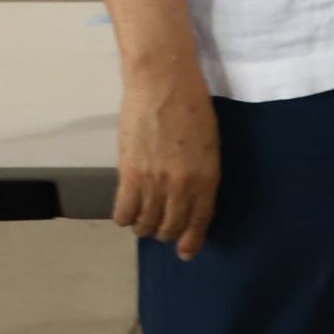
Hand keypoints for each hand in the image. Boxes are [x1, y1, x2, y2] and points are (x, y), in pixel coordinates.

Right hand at [114, 55, 220, 260]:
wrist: (163, 82)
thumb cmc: (191, 105)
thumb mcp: (209, 144)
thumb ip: (202, 174)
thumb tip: (192, 200)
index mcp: (207, 178)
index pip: (199, 221)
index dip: (191, 241)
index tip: (186, 252)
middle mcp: (182, 187)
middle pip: (171, 227)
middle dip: (166, 233)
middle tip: (160, 226)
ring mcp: (155, 183)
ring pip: (146, 224)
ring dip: (144, 227)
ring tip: (143, 218)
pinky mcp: (129, 175)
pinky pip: (124, 213)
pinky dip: (124, 218)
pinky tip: (127, 210)